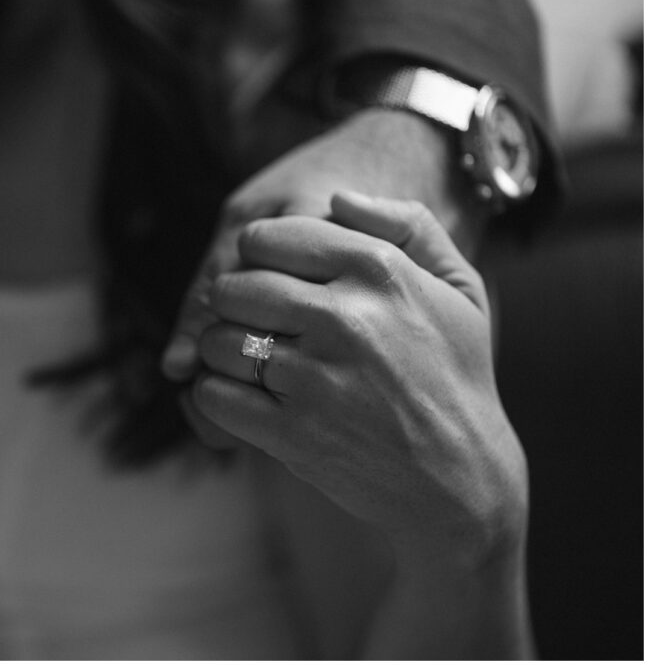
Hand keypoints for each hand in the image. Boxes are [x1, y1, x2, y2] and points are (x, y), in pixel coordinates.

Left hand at [191, 192, 527, 567]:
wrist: (462, 477)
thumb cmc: (455, 375)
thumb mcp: (460, 287)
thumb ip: (408, 224)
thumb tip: (338, 196)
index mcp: (378, 270)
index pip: (268, 237)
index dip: (259, 257)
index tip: (273, 278)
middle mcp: (342, 317)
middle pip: (232, 286)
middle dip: (236, 304)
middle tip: (259, 324)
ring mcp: (314, 378)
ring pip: (216, 341)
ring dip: (224, 352)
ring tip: (255, 363)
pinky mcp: (291, 433)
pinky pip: (212, 395)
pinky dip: (217, 397)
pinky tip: (246, 399)